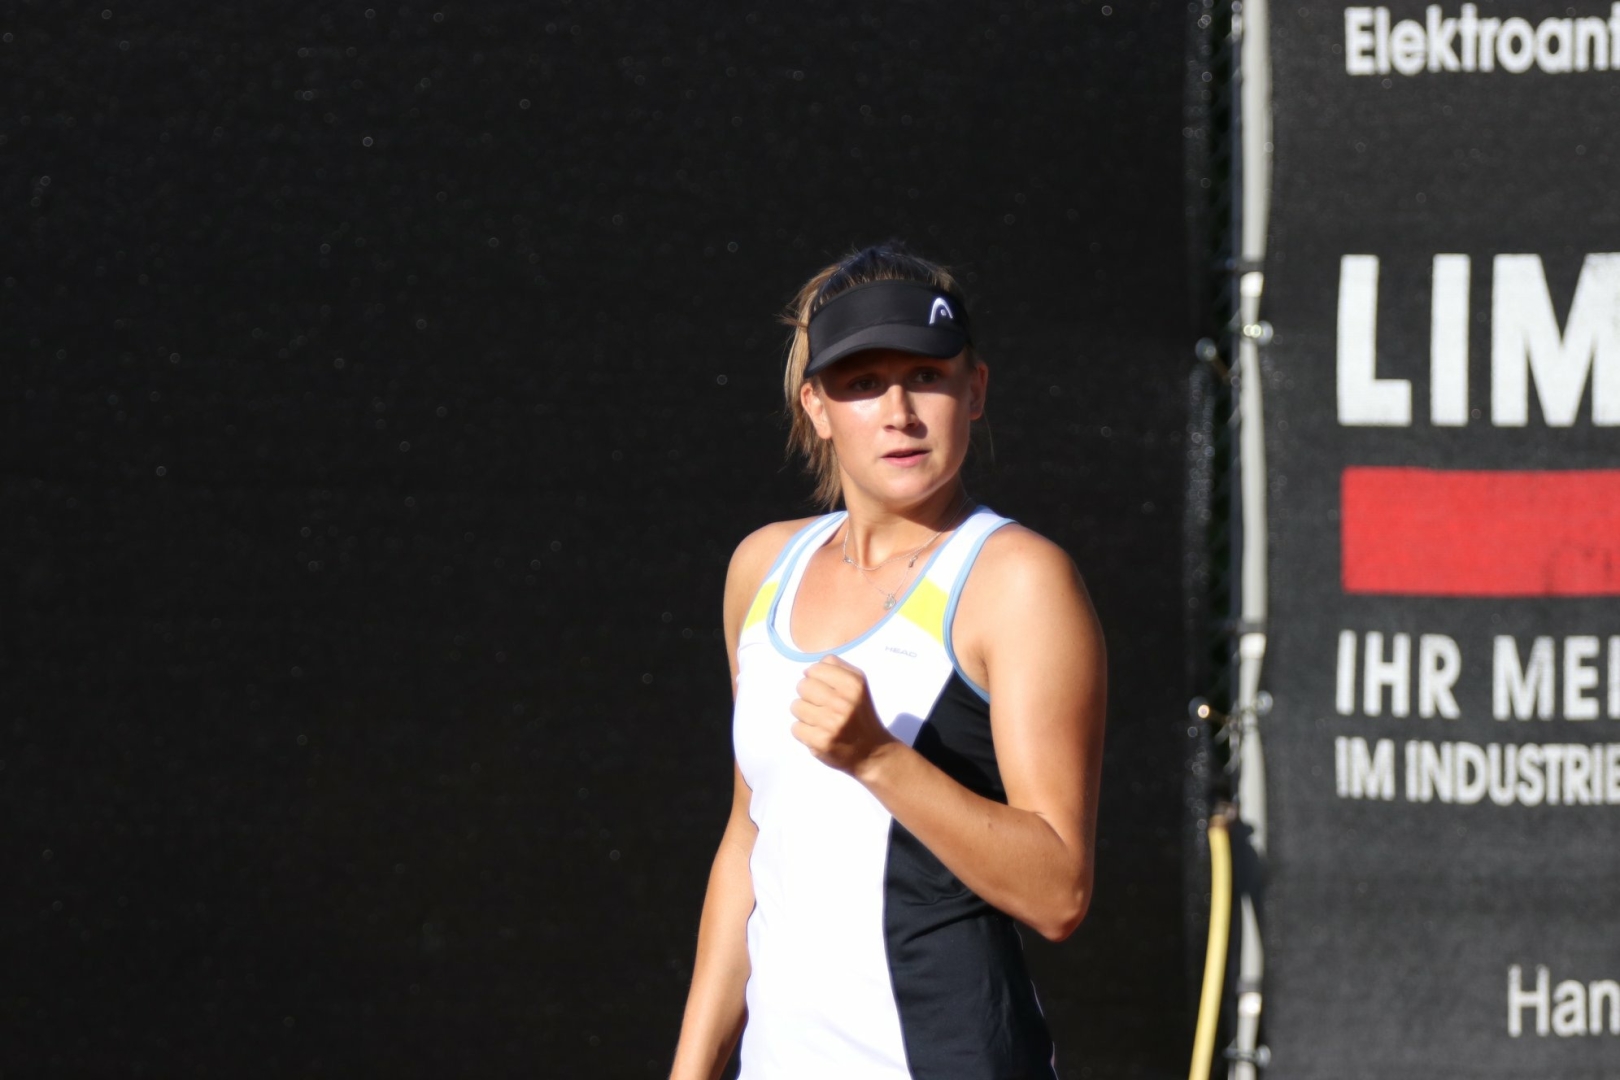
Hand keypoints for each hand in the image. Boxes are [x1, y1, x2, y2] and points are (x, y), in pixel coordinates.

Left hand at [789, 655, 895, 776]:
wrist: (873, 752)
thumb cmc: (860, 714)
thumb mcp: (858, 684)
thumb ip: (836, 667)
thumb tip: (806, 670)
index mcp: (853, 684)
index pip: (814, 669)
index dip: (815, 678)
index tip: (823, 689)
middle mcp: (843, 702)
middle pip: (802, 686)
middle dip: (807, 695)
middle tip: (820, 706)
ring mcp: (832, 723)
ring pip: (796, 706)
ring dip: (804, 714)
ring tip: (820, 720)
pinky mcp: (821, 741)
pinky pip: (795, 728)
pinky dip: (803, 731)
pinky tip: (818, 733)